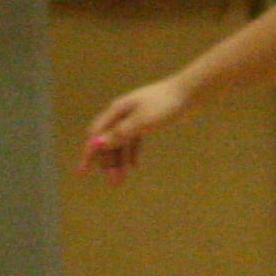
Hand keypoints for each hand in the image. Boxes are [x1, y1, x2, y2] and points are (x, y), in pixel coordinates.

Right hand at [79, 76, 194, 181]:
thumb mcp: (142, 121)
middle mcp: (122, 113)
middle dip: (108, 162)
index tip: (82, 172)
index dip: (89, 154)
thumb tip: (97, 143)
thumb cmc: (166, 104)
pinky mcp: (148, 120)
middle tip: (113, 183)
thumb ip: (120, 133)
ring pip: (122, 142)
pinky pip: (134, 139)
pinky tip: (134, 166)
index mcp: (117, 111)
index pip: (96, 135)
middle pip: (108, 141)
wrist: (192, 91)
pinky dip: (132, 153)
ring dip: (120, 161)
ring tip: (121, 180)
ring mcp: (135, 117)